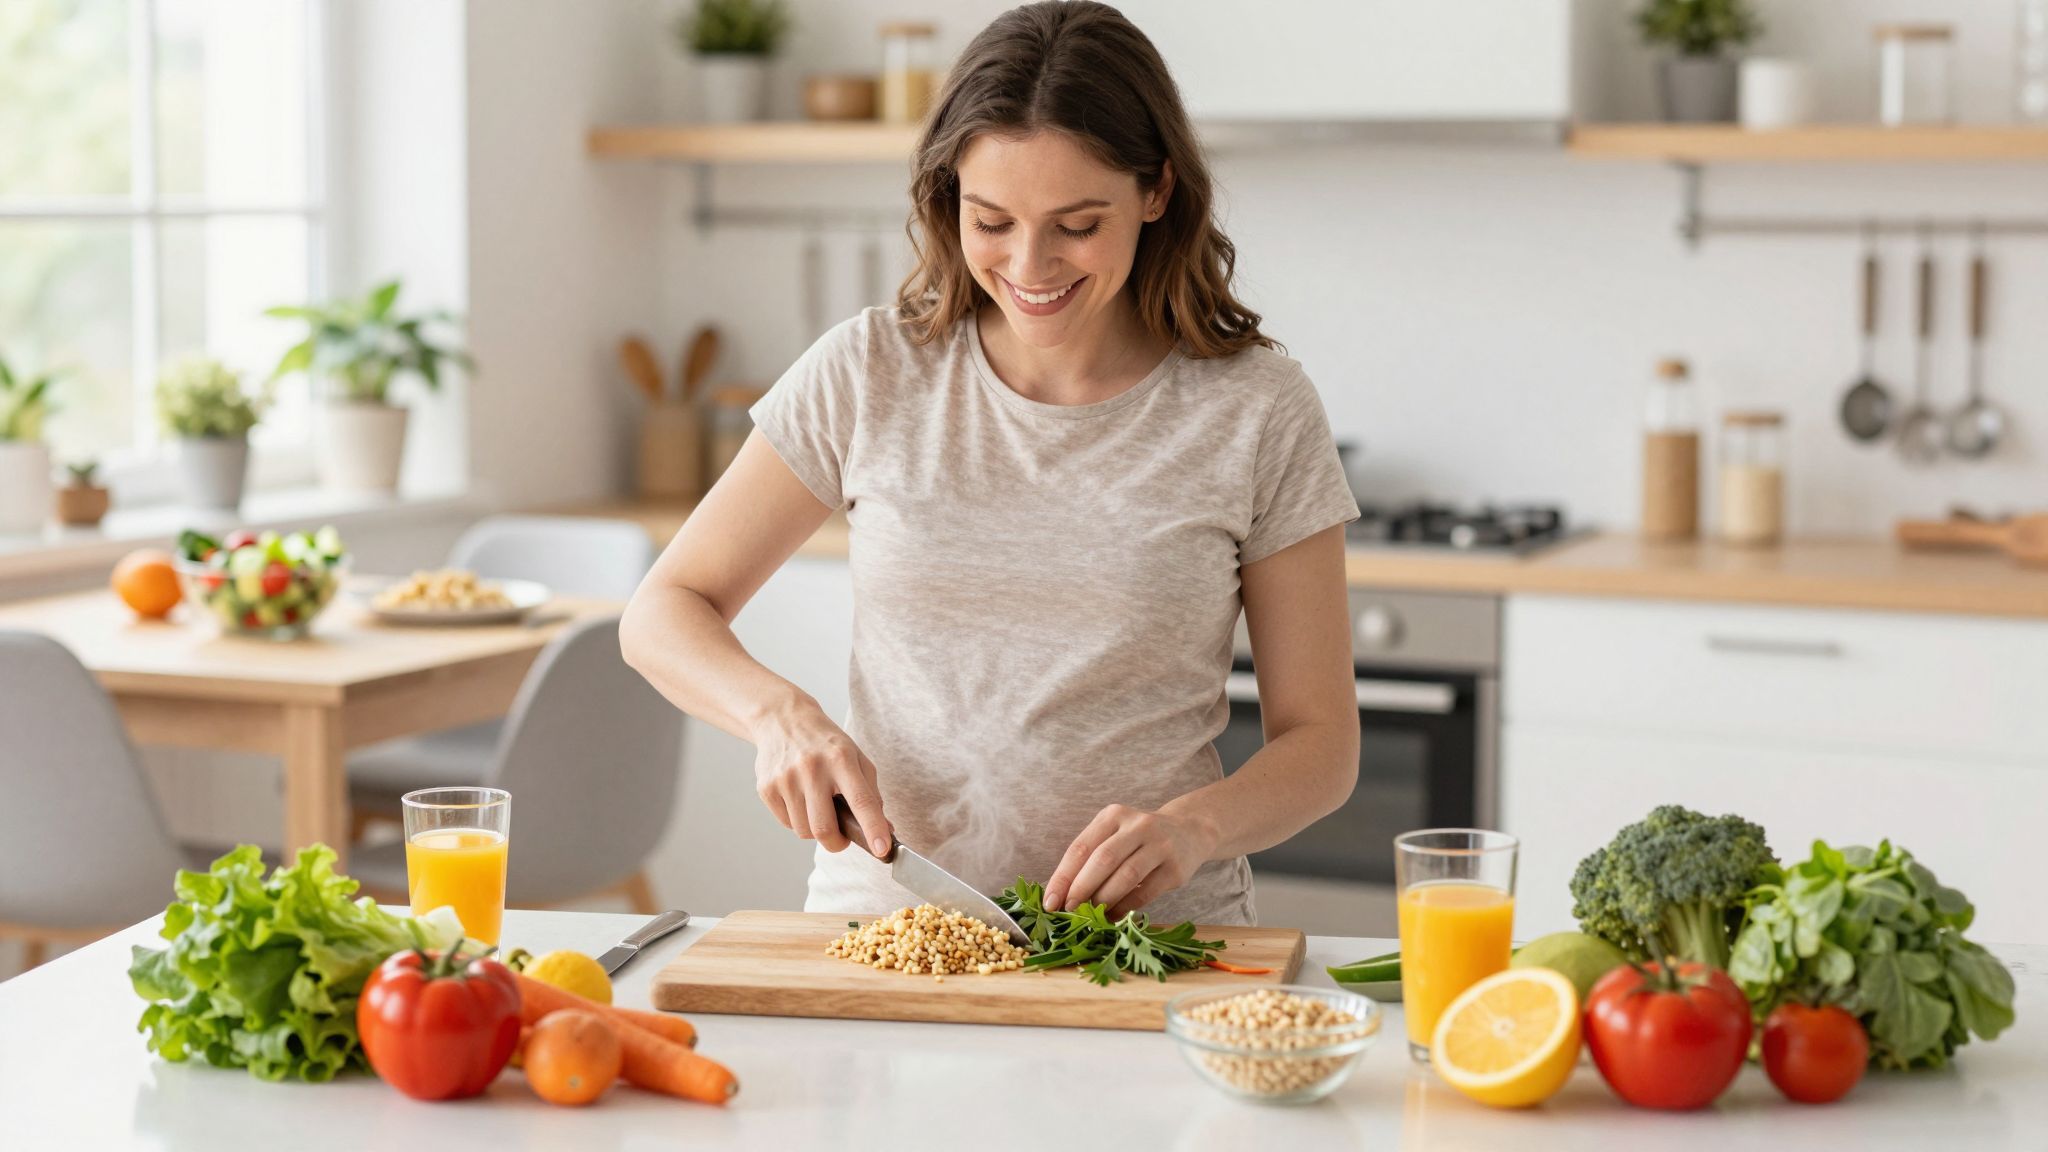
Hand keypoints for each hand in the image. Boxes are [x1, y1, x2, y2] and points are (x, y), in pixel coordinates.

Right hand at [750, 697, 891, 856]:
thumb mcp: (855, 757)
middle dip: (837, 843)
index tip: (882, 849)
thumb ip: (871, 793)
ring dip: (816, 830)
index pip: (861, 801)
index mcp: (841, 759)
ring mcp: (786, 779)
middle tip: (843, 838)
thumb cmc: (825, 744)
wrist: (783, 720)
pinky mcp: (766, 788)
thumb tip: (885, 830)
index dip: (873, 828)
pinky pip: (787, 824)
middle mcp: (812, 769)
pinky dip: (798, 820)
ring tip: (818, 808)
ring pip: (804, 831)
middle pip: (825, 828)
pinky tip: (800, 799)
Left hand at [1044, 804, 1215, 918]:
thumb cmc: (1139, 839)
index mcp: (1113, 815)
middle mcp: (1137, 825)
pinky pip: (1145, 893)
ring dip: (1103, 900)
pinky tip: (1112, 917)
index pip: (1081, 847)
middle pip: (1102, 859)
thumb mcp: (1114, 835)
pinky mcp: (1175, 869)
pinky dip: (1125, 908)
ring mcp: (1160, 845)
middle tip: (1068, 910)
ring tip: (1089, 915)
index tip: (1049, 902)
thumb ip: (1090, 859)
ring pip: (1125, 876)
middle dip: (1081, 889)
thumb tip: (1060, 895)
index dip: (1062, 877)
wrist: (1189, 831)